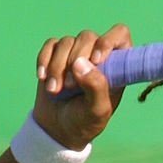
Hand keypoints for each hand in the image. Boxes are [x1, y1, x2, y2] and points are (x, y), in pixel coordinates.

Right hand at [32, 24, 130, 149]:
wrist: (59, 128)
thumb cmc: (85, 121)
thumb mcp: (97, 111)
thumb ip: (96, 87)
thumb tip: (81, 63)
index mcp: (117, 65)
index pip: (120, 34)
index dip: (108, 41)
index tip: (96, 60)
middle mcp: (98, 54)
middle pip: (88, 36)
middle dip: (75, 60)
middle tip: (70, 86)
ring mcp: (76, 52)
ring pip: (66, 42)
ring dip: (58, 66)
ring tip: (55, 90)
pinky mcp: (56, 54)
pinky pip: (50, 45)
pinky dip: (44, 60)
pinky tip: (43, 78)